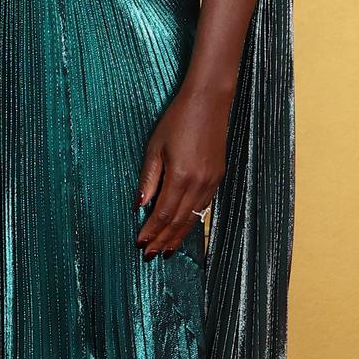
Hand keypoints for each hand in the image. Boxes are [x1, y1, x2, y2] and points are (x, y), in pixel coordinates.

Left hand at [136, 86, 229, 256]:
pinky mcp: (218, 177)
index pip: (163, 213)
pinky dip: (192, 221)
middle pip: (179, 221)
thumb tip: (140, 205)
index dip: (152, 231)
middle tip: (150, 256)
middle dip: (163, 240)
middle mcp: (199, 183)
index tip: (140, 244)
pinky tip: (184, 228)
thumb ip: (149, 178)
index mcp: (181, 176)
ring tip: (166, 250)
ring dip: (178, 235)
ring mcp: (212, 181)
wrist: (209, 102)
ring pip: (193, 217)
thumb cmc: (177, 120)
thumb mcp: (156, 147)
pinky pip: (204, 207)